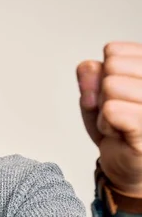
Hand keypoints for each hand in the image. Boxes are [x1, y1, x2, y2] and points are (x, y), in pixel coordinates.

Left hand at [77, 42, 141, 195]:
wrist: (125, 165)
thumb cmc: (116, 126)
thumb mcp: (96, 95)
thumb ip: (90, 76)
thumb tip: (90, 65)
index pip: (114, 51)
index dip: (104, 75)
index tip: (117, 96)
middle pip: (112, 66)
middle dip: (103, 92)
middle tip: (116, 112)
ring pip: (111, 86)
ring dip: (105, 109)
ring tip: (118, 123)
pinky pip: (112, 109)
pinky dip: (105, 122)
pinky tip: (118, 133)